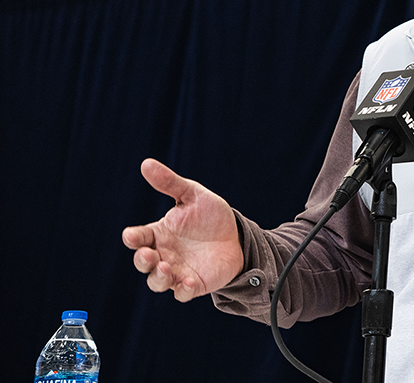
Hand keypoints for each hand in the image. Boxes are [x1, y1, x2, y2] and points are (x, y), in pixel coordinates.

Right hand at [122, 159, 244, 301]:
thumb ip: (170, 183)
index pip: (139, 238)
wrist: (237, 236)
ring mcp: (178, 271)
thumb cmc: (211, 216)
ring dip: (158, 277)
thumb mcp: (193, 195)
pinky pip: (182, 293)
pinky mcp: (194, 284)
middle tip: (148, 255)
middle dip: (142, 261)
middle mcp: (164, 254)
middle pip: (143, 263)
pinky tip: (187, 283)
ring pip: (158, 282)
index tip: (131, 235)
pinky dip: (182, 290)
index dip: (133, 238)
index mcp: (159, 234)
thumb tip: (147, 164)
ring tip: (166, 268)